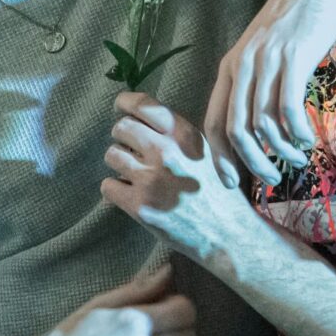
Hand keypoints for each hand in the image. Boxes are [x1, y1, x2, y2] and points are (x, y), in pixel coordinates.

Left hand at [103, 91, 259, 267]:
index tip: (120, 107)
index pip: (142, 105)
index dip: (124, 103)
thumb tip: (138, 116)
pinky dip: (116, 190)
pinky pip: (108, 185)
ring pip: (111, 155)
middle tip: (133, 152)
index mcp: (183, 135)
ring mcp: (151, 179)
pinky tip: (131, 194)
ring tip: (135, 175)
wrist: (227, 233)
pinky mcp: (140, 206)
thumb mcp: (204, 150)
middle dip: (123, 138)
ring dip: (119, 164)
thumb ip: (175, 133)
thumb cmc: (215, 190)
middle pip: (121, 128)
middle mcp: (166, 152)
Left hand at [205, 0, 335, 187]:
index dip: (220, 158)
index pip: (213, 122)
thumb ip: (255, 86)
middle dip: (252, 163)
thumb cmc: (292, 23)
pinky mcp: (293, 56)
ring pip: (263, 122)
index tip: (233, 182)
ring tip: (297, 159)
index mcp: (230, 68)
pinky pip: (289, 106)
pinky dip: (297, 131)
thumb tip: (258, 131)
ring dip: (281, 150)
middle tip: (270, 179)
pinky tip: (307, 139)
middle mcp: (242, 65)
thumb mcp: (262, 53)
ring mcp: (267, 60)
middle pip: (236, 129)